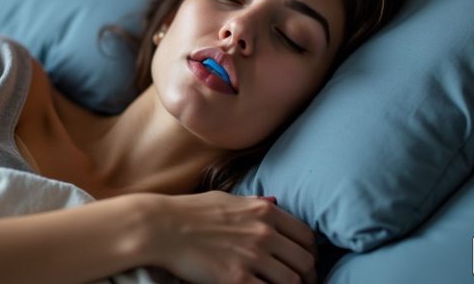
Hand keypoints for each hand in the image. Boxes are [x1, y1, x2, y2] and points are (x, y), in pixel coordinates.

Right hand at [144, 191, 317, 283]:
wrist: (162, 227)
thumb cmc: (190, 211)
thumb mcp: (228, 198)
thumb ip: (254, 202)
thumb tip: (274, 202)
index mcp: (264, 212)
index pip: (306, 236)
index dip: (311, 253)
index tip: (306, 263)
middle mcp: (263, 233)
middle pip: (305, 261)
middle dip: (308, 275)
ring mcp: (251, 257)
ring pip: (292, 281)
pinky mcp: (237, 279)